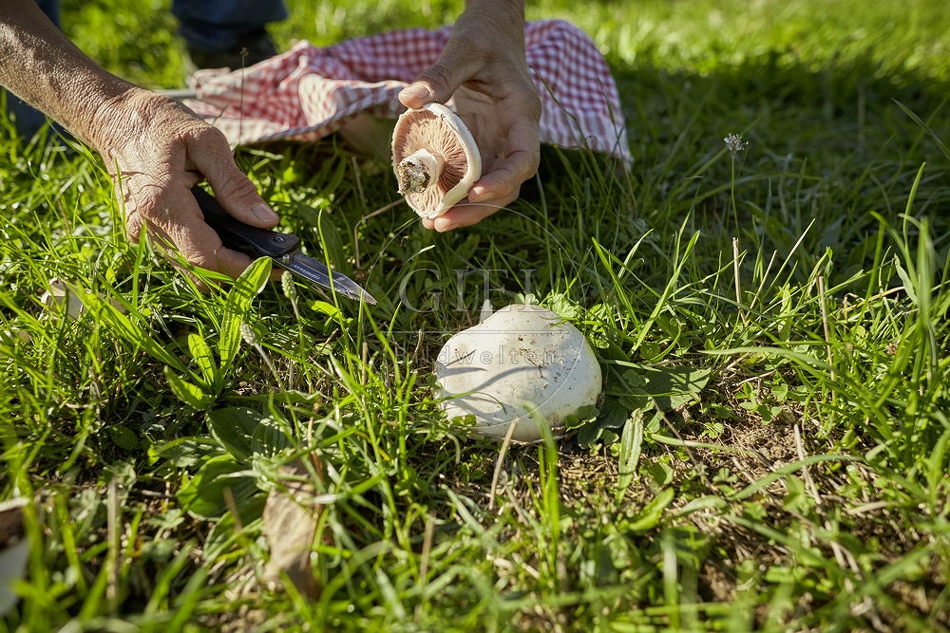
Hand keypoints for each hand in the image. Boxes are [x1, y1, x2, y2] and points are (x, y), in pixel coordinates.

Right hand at [92, 88, 278, 278]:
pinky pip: (179, 256)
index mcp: (162, 203)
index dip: (242, 269)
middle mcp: (147, 226)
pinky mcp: (143, 232)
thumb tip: (266, 222)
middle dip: (238, 271)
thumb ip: (235, 185)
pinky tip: (227, 235)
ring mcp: (141, 232)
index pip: (206, 257)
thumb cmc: (160, 123)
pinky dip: (207, 254)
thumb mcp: (207, 142)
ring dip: (223, 265)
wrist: (113, 118)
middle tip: (272, 257)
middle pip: (199, 272)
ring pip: (189, 270)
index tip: (275, 268)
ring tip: (253, 245)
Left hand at [398, 0, 540, 231]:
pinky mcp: (483, 145)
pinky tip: (430, 204)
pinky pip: (473, 176)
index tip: (474, 193)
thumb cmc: (485, 36)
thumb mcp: (464, 48)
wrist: (493, 31)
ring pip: (491, 188)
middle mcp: (515, 135)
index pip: (524, 159)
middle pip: (508, 185)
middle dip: (478, 209)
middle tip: (443, 221)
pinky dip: (455, 192)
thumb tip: (408, 99)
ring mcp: (500, 143)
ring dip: (465, 209)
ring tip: (433, 222)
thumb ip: (441, 73)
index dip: (502, 181)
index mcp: (521, 113)